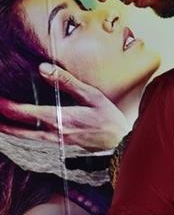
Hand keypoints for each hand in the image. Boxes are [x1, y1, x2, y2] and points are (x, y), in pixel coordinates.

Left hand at [0, 63, 129, 149]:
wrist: (121, 144)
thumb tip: (43, 68)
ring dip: (7, 130)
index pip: (23, 113)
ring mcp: (56, 142)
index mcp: (59, 119)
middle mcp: (53, 134)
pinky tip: (17, 129)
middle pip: (17, 131)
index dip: (5, 106)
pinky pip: (33, 141)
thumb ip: (66, 82)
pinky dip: (21, 134)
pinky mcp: (60, 146)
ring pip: (23, 138)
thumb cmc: (109, 119)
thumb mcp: (91, 96)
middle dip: (1, 122)